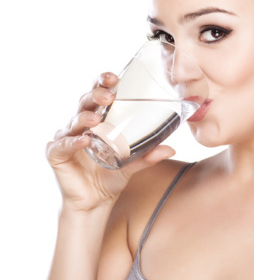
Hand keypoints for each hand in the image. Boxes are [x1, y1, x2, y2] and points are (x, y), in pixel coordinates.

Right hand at [46, 72, 174, 211]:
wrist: (95, 202)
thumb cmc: (111, 176)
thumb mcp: (132, 164)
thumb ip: (148, 156)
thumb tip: (171, 148)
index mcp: (99, 119)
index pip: (99, 94)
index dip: (103, 83)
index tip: (114, 78)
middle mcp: (82, 124)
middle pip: (86, 102)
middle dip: (96, 95)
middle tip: (109, 96)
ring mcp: (67, 137)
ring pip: (74, 121)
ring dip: (86, 117)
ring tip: (97, 119)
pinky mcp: (56, 154)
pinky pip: (62, 145)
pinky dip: (73, 142)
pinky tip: (84, 140)